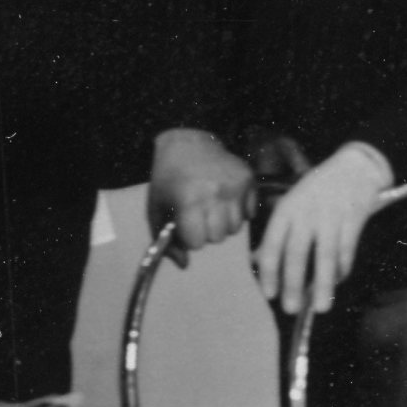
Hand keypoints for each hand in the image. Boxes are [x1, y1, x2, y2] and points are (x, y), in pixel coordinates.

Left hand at [149, 127, 253, 251]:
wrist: (186, 142)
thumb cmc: (167, 179)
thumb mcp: (157, 209)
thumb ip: (166, 241)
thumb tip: (184, 265)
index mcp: (189, 202)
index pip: (197, 243)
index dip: (189, 236)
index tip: (185, 224)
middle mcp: (215, 194)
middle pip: (218, 237)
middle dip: (207, 231)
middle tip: (198, 213)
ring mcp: (235, 186)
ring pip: (235, 227)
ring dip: (223, 222)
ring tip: (211, 205)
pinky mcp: (248, 178)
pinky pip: (249, 212)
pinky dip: (238, 210)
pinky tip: (224, 196)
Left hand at [254, 142, 391, 315]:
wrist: (355, 166)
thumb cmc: (318, 190)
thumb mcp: (292, 204)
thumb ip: (278, 233)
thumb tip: (259, 262)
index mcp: (287, 210)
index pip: (273, 245)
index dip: (269, 272)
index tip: (269, 294)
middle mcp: (306, 214)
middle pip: (297, 254)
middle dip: (293, 284)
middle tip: (291, 308)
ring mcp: (331, 217)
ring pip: (325, 257)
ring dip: (323, 285)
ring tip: (321, 307)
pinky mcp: (354, 220)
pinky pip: (346, 251)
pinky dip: (342, 270)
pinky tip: (339, 281)